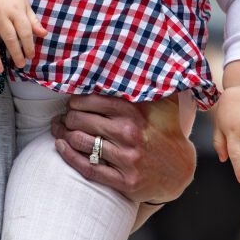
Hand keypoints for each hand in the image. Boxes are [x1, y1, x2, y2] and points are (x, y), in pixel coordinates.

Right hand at [0, 0, 44, 72]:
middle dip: (16, 53)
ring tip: (0, 70)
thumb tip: (44, 34)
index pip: (24, 31)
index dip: (28, 45)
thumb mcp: (23, 3)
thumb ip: (32, 20)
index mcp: (14, 10)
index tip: (31, 55)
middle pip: (9, 38)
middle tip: (20, 64)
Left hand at [55, 94, 195, 203]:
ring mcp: (127, 159)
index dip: (76, 101)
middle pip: (82, 120)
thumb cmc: (166, 132)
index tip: (73, 104)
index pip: (92, 100)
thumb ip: (149, 84)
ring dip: (64, 135)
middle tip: (63, 118)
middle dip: (67, 118)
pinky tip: (60, 148)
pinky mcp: (125, 181)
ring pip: (82, 143)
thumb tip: (142, 57)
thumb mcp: (163, 103)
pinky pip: (88, 168)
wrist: (181, 170)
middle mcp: (130, 133)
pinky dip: (69, 157)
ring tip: (59, 131)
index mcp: (135, 112)